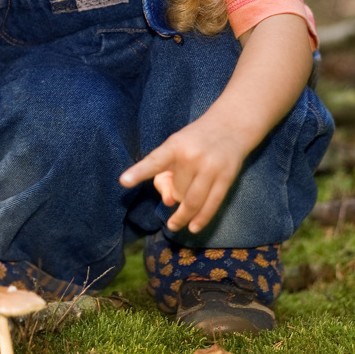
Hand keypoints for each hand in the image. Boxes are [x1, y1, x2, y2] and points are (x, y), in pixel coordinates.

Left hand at [119, 114, 248, 233]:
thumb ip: (164, 172)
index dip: (139, 172)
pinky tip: (192, 227)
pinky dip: (201, 219)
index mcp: (175, 145)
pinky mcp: (226, 178)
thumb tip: (169, 202)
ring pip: (192, 202)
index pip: (154, 161)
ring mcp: (210, 168)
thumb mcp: (175, 147)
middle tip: (178, 189)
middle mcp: (192, 156)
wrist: (230, 126)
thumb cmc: (195, 140)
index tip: (124, 182)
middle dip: (175, 195)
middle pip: (176, 191)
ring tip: (175, 223)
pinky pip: (211, 205)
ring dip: (183, 214)